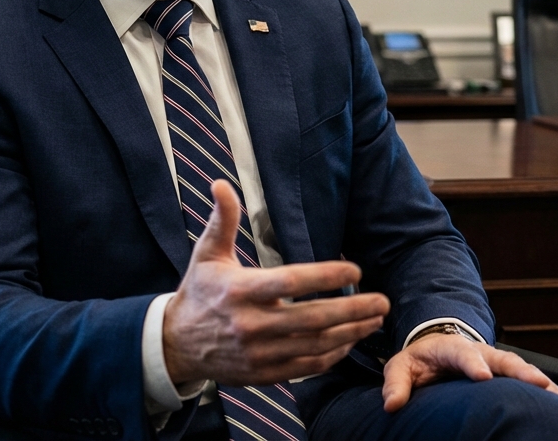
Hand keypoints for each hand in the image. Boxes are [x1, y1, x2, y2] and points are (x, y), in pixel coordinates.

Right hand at [163, 180, 390, 385]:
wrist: (175, 345)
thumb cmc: (199, 292)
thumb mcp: (207, 254)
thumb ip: (223, 220)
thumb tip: (221, 183)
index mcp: (240, 291)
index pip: (291, 282)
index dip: (326, 275)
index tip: (354, 268)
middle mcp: (251, 324)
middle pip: (312, 319)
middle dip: (353, 310)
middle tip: (382, 301)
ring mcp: (258, 353)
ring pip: (314, 345)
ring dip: (350, 333)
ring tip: (375, 320)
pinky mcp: (263, 373)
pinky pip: (306, 367)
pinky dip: (332, 356)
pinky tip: (350, 341)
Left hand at [381, 332, 557, 411]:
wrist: (435, 347)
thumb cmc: (419, 361)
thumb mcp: (401, 367)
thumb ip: (397, 384)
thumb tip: (392, 405)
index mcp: (451, 347)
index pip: (463, 353)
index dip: (474, 364)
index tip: (483, 377)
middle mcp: (479, 351)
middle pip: (503, 359)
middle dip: (520, 370)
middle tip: (538, 383)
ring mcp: (496, 360)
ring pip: (521, 367)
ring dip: (540, 380)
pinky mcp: (506, 372)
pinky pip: (528, 379)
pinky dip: (546, 388)